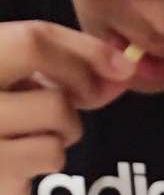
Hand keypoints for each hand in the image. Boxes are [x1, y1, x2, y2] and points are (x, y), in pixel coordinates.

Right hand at [0, 21, 134, 194]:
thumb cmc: (3, 127)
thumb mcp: (23, 88)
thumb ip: (62, 73)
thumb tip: (120, 70)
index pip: (31, 34)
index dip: (83, 45)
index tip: (121, 63)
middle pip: (33, 49)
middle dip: (75, 70)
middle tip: (88, 96)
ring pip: (55, 107)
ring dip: (66, 126)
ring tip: (41, 133)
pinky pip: (52, 152)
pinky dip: (52, 157)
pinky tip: (29, 160)